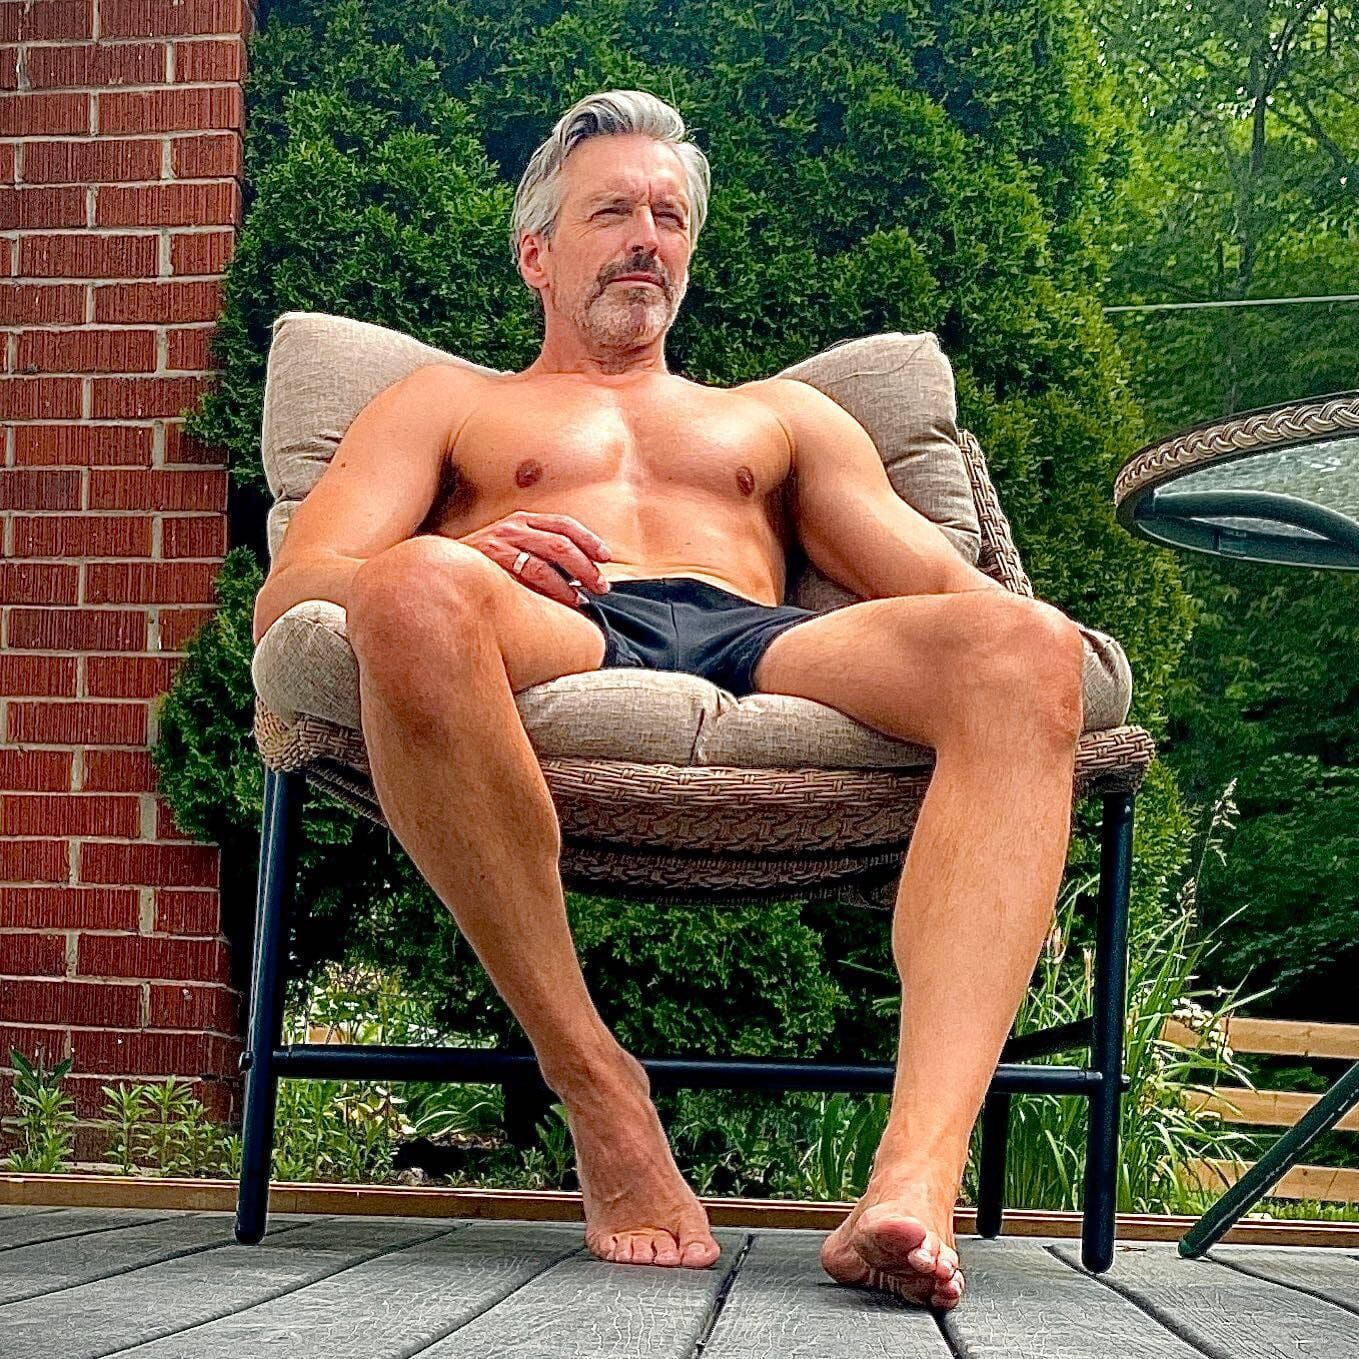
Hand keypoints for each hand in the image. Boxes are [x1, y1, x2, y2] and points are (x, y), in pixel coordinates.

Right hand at [459, 511, 612, 608]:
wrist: (436, 568)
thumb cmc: (480, 565)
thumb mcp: (509, 548)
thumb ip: (536, 553)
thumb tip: (575, 576)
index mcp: (521, 520)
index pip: (564, 524)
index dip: (589, 540)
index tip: (605, 558)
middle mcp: (513, 527)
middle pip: (562, 542)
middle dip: (587, 566)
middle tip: (602, 586)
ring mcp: (501, 543)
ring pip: (548, 561)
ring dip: (571, 583)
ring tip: (584, 599)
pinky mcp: (491, 561)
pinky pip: (530, 575)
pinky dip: (552, 590)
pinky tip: (564, 602)